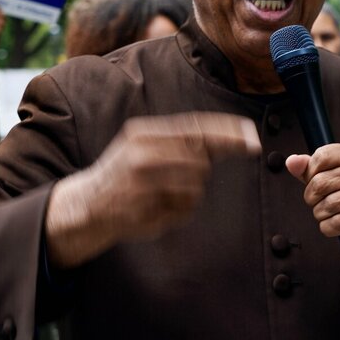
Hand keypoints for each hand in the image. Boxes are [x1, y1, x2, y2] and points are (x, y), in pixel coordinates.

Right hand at [46, 112, 260, 266]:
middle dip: (200, 169)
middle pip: (201, 159)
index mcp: (143, 134)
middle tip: (177, 176)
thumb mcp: (143, 144)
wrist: (86, 204)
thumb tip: (230, 139)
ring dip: (188, 193)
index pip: (196, 128)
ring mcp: (142, 185)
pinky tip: (154, 209)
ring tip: (160, 194)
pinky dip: (177, 211)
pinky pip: (183, 210)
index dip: (228, 134)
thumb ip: (180, 141)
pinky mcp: (144, 211)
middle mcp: (142, 154)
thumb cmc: (124, 172)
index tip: (252, 139)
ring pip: (195, 187)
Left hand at [285, 144, 339, 274]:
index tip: (315, 181)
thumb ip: (308, 168)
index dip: (310, 173)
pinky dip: (329, 228)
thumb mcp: (330, 176)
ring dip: (320, 214)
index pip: (321, 156)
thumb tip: (291, 162)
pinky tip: (338, 225)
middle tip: (320, 202)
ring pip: (327, 205)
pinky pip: (335, 223)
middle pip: (320, 183)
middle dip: (312, 198)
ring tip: (331, 214)